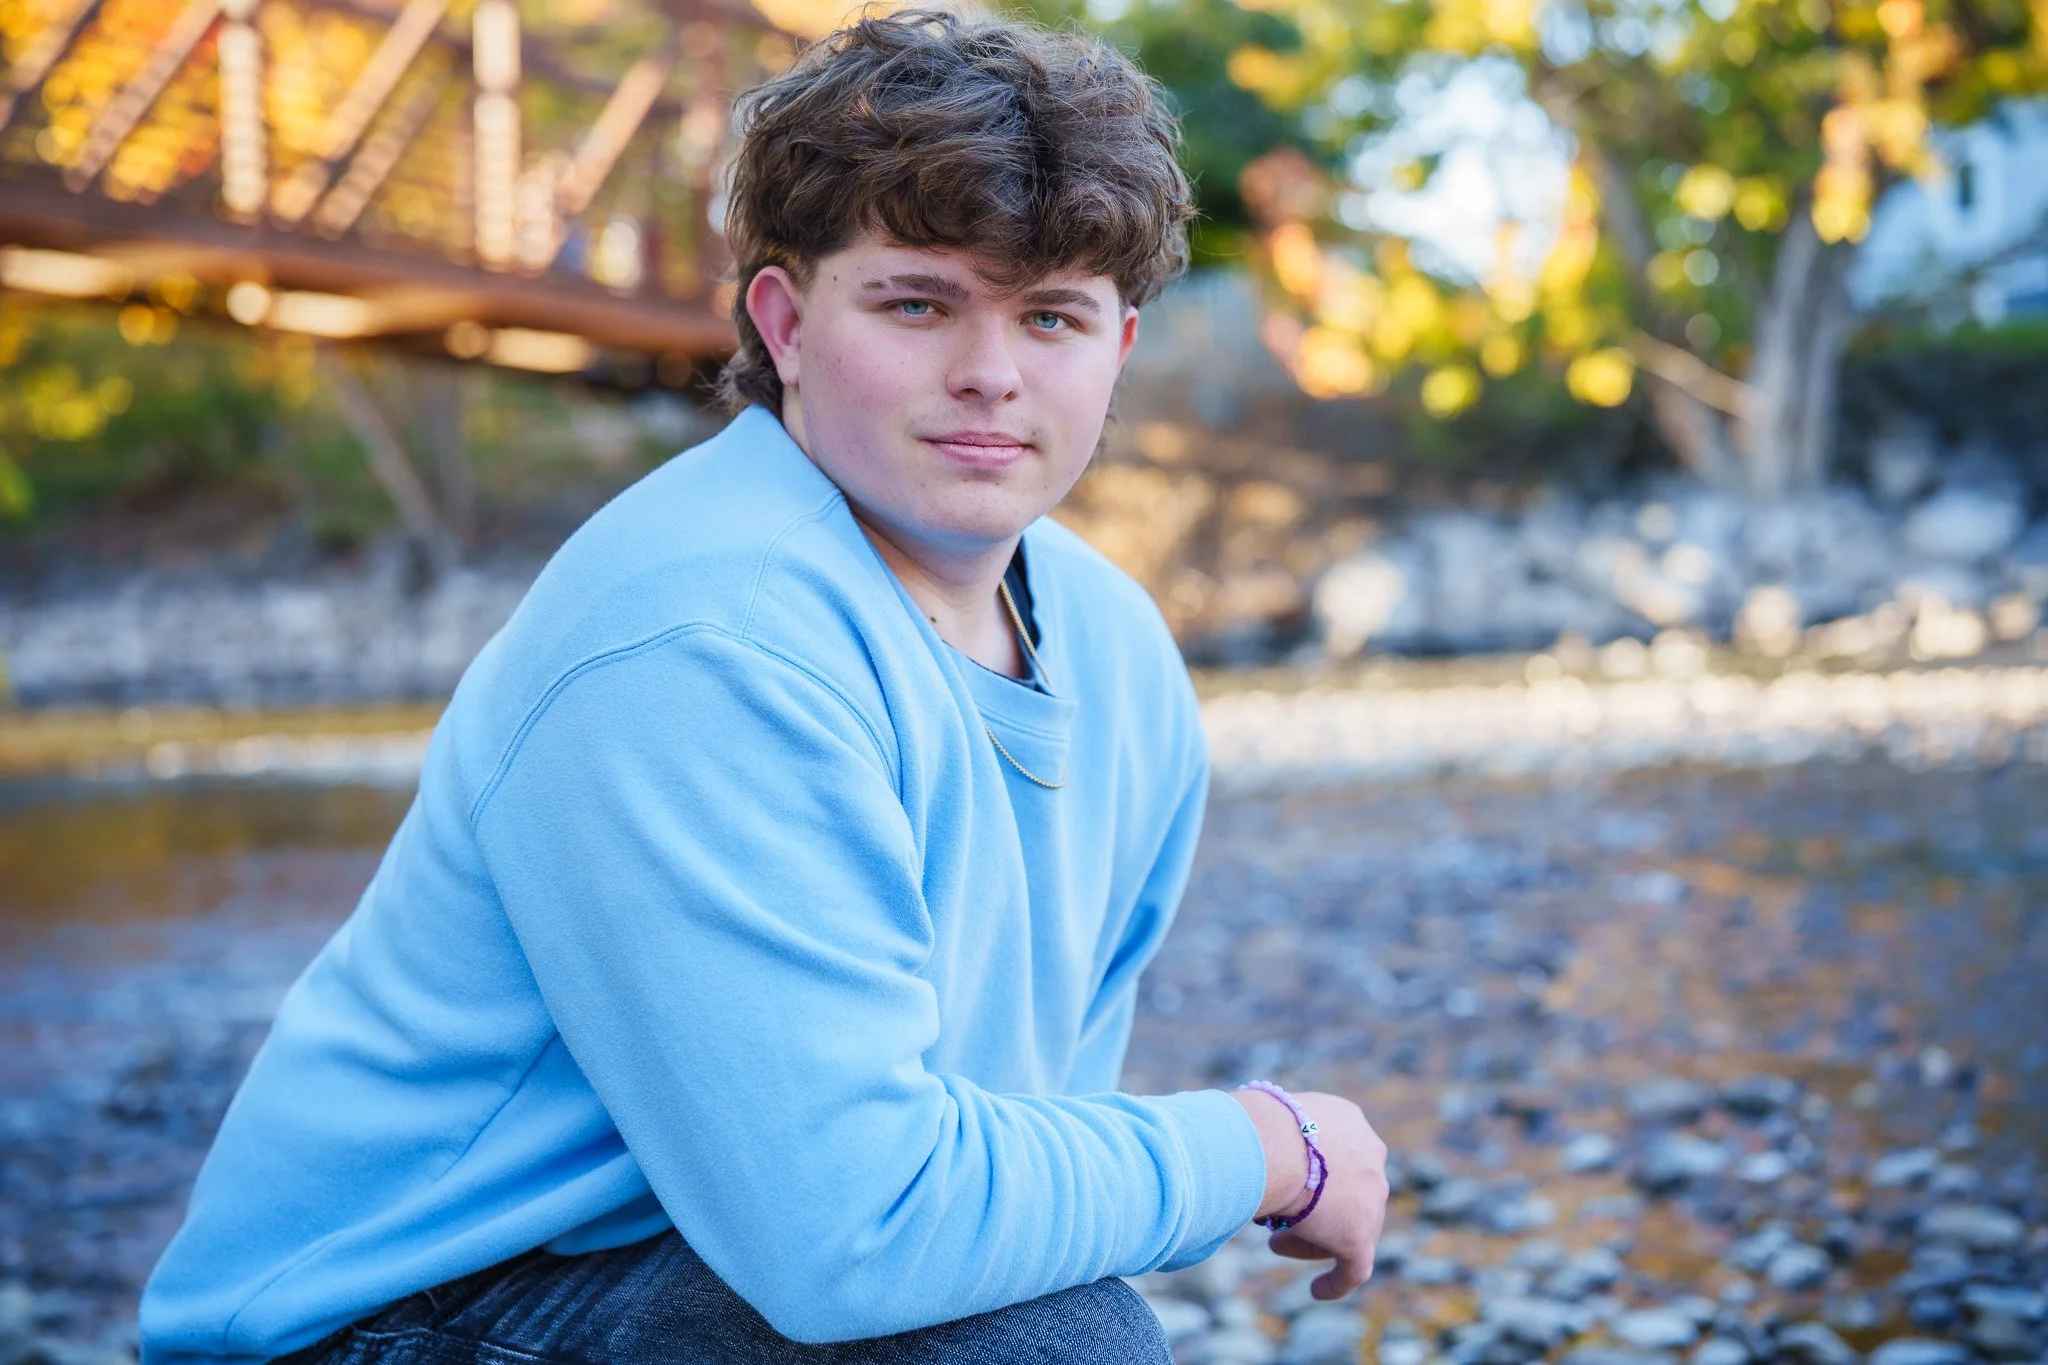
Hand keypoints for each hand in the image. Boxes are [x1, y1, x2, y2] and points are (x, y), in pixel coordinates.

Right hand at [1228, 1087, 1389, 1300]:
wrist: (1268, 1145)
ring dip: (1313, 1236)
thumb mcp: (1263, 1122)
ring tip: (1276, 1243)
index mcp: (1348, 1120)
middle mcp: (1369, 1153)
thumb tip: (1233, 1145)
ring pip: (1349, 1224)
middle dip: (1313, 1207)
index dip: (1310, 1175)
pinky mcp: (1361, 1235)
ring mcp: (1372, 1195)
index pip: (1335, 1154)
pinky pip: (1355, 1267)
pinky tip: (1317, 1290)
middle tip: (1278, 1220)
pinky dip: (1337, 1280)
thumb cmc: (1250, 1127)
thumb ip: (1267, 1137)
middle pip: (1346, 1191)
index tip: (1288, 1188)